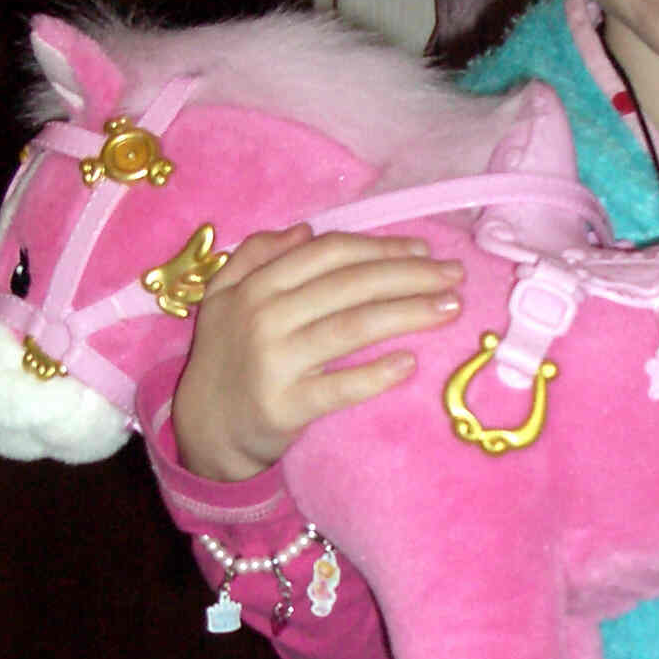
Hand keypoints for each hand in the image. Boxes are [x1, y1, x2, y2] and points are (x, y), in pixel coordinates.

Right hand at [171, 225, 464, 481]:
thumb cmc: (226, 358)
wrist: (204, 429)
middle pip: (350, 285)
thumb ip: (256, 256)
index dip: (381, 248)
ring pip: (352, 327)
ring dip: (408, 313)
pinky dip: (375, 374)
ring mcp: (274, 362)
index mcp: (255, 285)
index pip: (329, 254)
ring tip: (450, 308)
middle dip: (409, 275)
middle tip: (455, 276)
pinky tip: (410, 363)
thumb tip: (305, 230)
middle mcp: (264, 317)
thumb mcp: (224, 297)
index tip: (424, 250)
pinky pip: (338, 387)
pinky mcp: (285, 406)